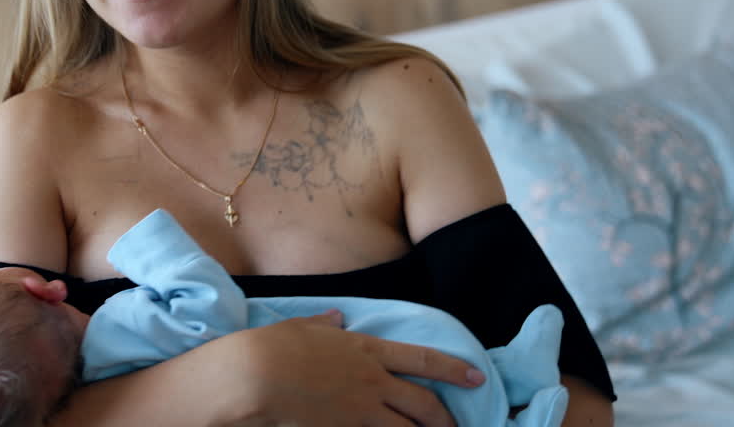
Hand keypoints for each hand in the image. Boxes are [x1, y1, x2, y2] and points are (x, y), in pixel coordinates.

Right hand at [228, 311, 483, 426]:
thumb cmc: (276, 346)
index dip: (453, 370)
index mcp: (366, 350)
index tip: (476, 377)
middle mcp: (372, 381)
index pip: (421, 359)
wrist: (257, 376)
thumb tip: (336, 319)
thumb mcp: (303, 327)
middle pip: (424, 404)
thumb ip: (324, 324)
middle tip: (456, 426)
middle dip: (446, 419)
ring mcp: (360, 411)